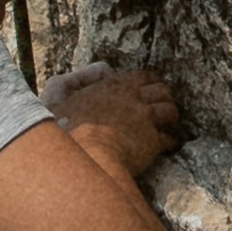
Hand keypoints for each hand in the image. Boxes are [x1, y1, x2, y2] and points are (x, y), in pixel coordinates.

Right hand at [48, 59, 184, 174]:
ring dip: (172, 118)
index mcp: (115, 86)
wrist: (88, 154)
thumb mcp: (60, 102)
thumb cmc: (68, 131)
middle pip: (162, 90)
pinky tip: (169, 146)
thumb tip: (75, 79)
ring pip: (170, 111)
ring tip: (170, 125)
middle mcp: (134, 97)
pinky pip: (169, 138)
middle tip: (165, 106)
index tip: (152, 88)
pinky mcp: (153, 140)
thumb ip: (68, 86)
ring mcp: (146, 118)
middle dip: (165, 97)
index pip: (142, 76)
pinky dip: (171, 141)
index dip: (150, 82)